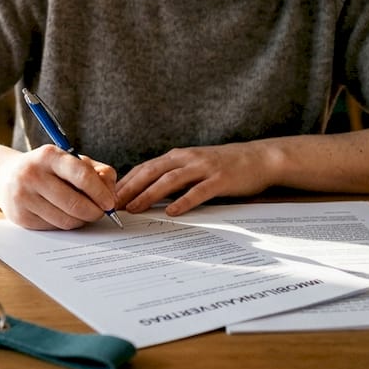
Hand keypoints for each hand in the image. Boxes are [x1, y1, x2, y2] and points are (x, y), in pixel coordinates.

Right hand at [0, 145, 118, 229]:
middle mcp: (33, 174)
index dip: (100, 192)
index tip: (110, 203)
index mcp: (49, 155)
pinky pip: (54, 227)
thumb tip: (111, 195)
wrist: (6, 177)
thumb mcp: (71, 160)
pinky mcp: (20, 216)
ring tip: (83, 213)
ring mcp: (24, 197)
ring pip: (66, 220)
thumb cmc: (47, 168)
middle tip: (101, 213)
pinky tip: (64, 215)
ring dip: (81, 220)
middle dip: (95, 212)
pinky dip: (65, 224)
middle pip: (75, 203)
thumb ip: (97, 172)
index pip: (82, 176)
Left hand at [116, 142, 274, 216]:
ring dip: (150, 194)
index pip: (146, 167)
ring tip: (135, 208)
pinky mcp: (220, 179)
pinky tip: (172, 212)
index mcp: (178, 156)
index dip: (127, 181)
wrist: (259, 158)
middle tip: (114, 204)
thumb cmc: (224, 166)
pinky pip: (199, 191)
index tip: (109, 196)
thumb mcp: (194, 166)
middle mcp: (187, 159)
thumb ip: (174, 176)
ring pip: (170, 180)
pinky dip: (183, 201)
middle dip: (131, 188)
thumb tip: (148, 194)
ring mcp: (204, 168)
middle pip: (152, 172)